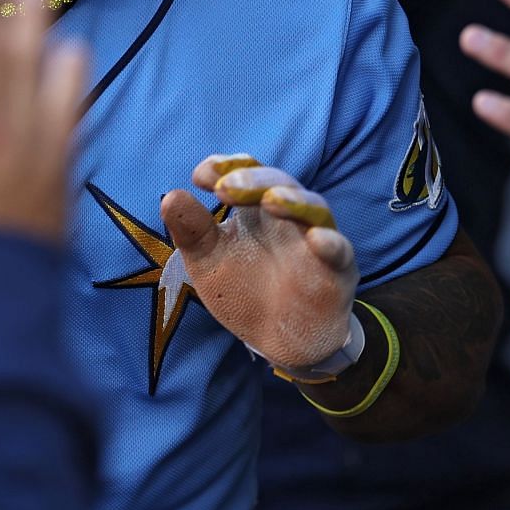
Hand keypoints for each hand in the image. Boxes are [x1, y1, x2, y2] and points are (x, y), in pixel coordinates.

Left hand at [160, 155, 358, 371]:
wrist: (279, 342)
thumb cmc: (244, 291)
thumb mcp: (209, 262)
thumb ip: (192, 231)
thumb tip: (170, 196)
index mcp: (255, 209)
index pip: (245, 173)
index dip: (225, 167)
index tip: (201, 176)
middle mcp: (288, 216)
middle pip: (277, 183)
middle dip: (252, 180)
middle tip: (225, 188)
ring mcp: (315, 240)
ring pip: (313, 208)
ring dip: (293, 201)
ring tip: (270, 201)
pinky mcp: (338, 270)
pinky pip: (340, 250)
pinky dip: (330, 243)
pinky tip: (316, 241)